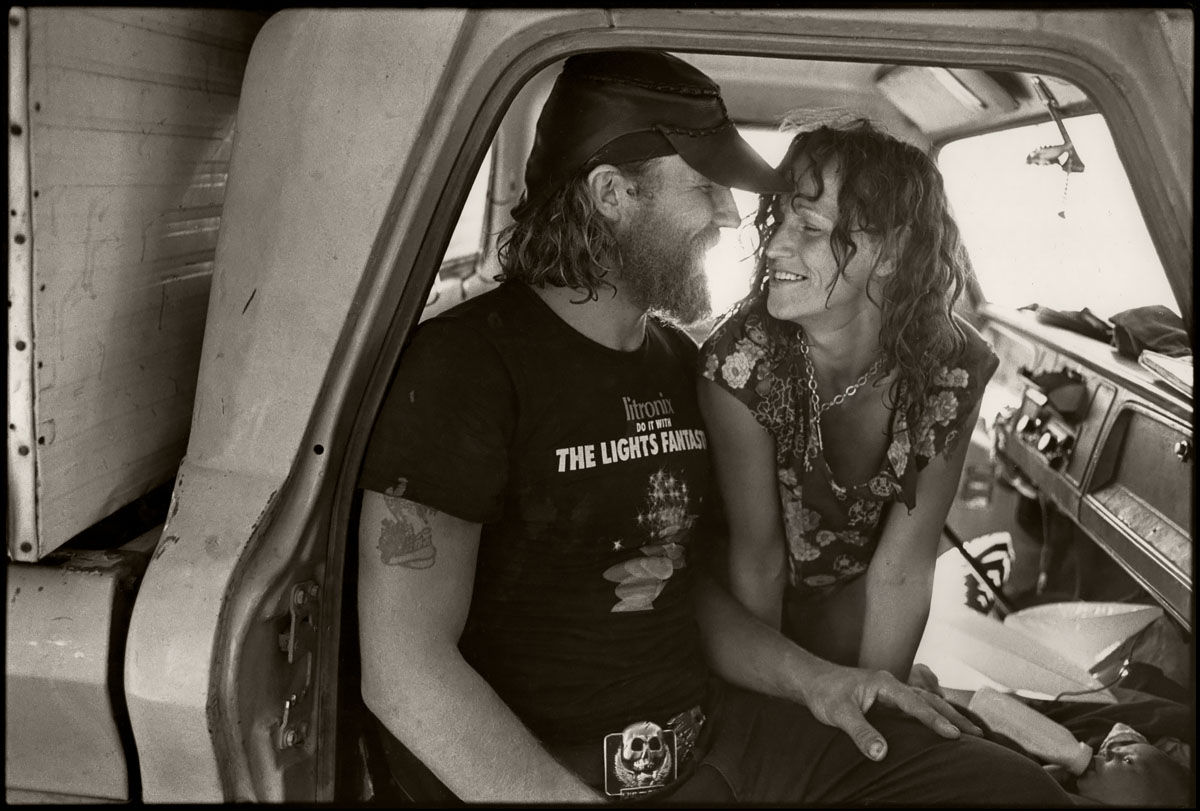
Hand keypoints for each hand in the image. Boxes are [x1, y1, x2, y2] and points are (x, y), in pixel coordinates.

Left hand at [800, 660, 982, 761]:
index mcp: (884, 684)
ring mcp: (892, 692)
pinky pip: (918, 706)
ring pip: (926, 701)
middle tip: (977, 733)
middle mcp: (892, 685)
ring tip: (971, 731)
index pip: (915, 703)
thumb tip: (881, 753)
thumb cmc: (825, 693)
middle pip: (929, 700)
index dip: (934, 720)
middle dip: (953, 716)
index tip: (954, 735)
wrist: (814, 681)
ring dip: (947, 714)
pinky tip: (945, 724)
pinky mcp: (890, 700)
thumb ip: (860, 731)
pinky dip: (935, 713)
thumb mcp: (839, 713)